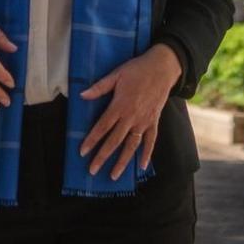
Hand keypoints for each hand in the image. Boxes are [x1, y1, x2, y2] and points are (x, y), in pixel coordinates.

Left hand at [79, 45, 182, 179]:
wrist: (162, 68)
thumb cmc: (137, 70)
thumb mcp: (116, 74)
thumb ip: (99, 87)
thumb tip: (82, 95)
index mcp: (120, 105)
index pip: (102, 127)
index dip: (92, 140)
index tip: (82, 152)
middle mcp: (131, 117)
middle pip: (114, 141)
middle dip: (102, 156)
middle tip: (92, 170)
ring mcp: (144, 122)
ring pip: (131, 146)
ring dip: (122, 162)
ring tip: (113, 176)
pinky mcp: (154, 122)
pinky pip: (151, 141)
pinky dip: (147, 154)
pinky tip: (142, 166)